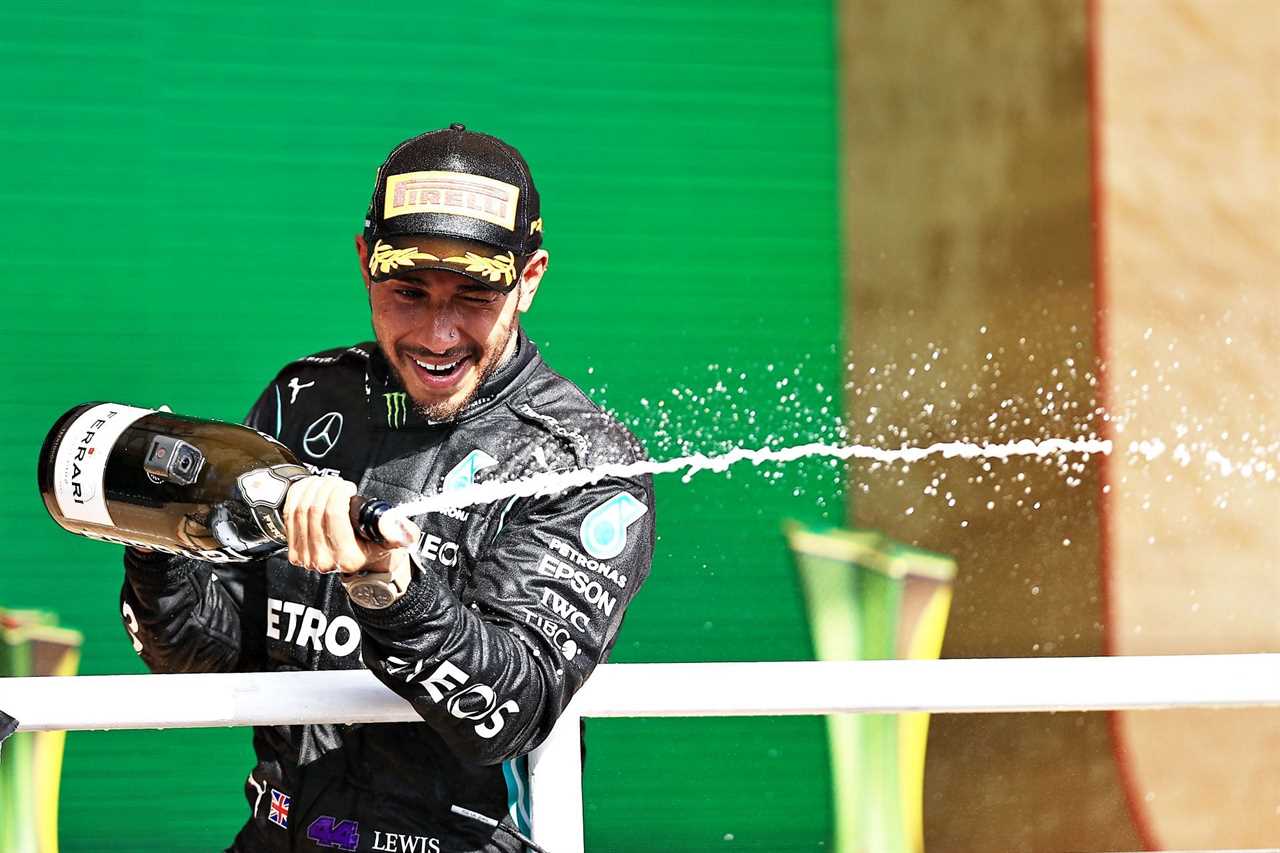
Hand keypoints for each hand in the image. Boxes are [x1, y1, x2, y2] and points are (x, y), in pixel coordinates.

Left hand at [282, 476, 419, 574]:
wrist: (363, 564)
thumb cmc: (376, 549)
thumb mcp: (395, 540)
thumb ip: (401, 531)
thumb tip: (393, 524)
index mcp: (347, 557)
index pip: (333, 515)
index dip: (338, 493)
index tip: (347, 487)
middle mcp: (324, 560)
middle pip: (314, 510)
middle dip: (325, 487)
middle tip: (336, 482)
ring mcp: (306, 557)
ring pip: (299, 510)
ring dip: (311, 489)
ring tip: (324, 483)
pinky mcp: (295, 551)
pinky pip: (289, 516)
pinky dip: (297, 497)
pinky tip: (309, 489)